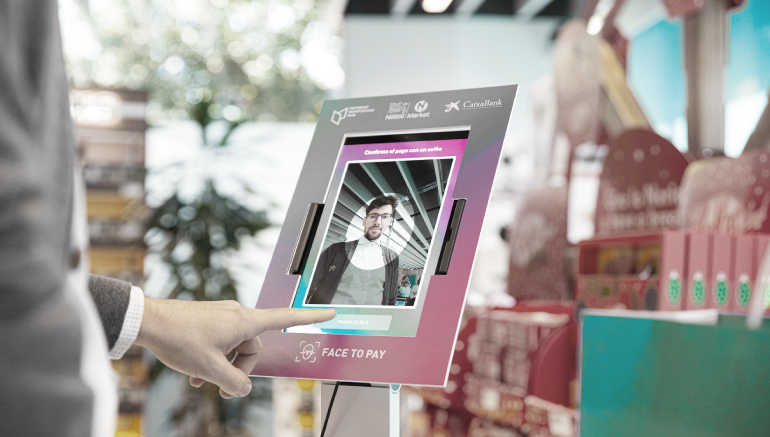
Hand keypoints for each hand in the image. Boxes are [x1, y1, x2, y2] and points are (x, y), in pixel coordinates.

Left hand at [134, 298, 335, 397]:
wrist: (149, 321)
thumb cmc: (180, 339)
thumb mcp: (210, 368)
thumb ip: (234, 382)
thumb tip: (244, 387)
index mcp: (245, 321)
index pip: (287, 317)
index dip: (312, 317)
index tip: (332, 312)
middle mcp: (238, 315)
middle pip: (254, 347)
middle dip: (239, 368)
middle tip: (218, 384)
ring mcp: (224, 316)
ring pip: (235, 347)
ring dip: (222, 366)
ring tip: (199, 380)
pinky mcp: (211, 319)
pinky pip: (222, 342)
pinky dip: (213, 357)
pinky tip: (195, 371)